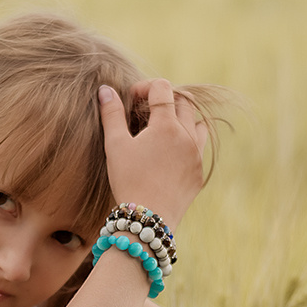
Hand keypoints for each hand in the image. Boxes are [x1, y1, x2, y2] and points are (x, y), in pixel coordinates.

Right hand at [97, 79, 208, 222]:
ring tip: (162, 130)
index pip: (162, 88)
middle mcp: (187, 135)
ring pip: (198, 122)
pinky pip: (200, 146)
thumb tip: (105, 89)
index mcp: (166, 125)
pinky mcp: (200, 171)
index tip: (132, 99)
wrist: (149, 218)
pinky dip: (187, 141)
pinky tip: (169, 153)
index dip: (145, 87)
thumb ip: (112, 114)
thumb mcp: (115, 145)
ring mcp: (197, 154)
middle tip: (146, 112)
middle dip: (165, 99)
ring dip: (182, 118)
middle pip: (184, 101)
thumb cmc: (128, 180)